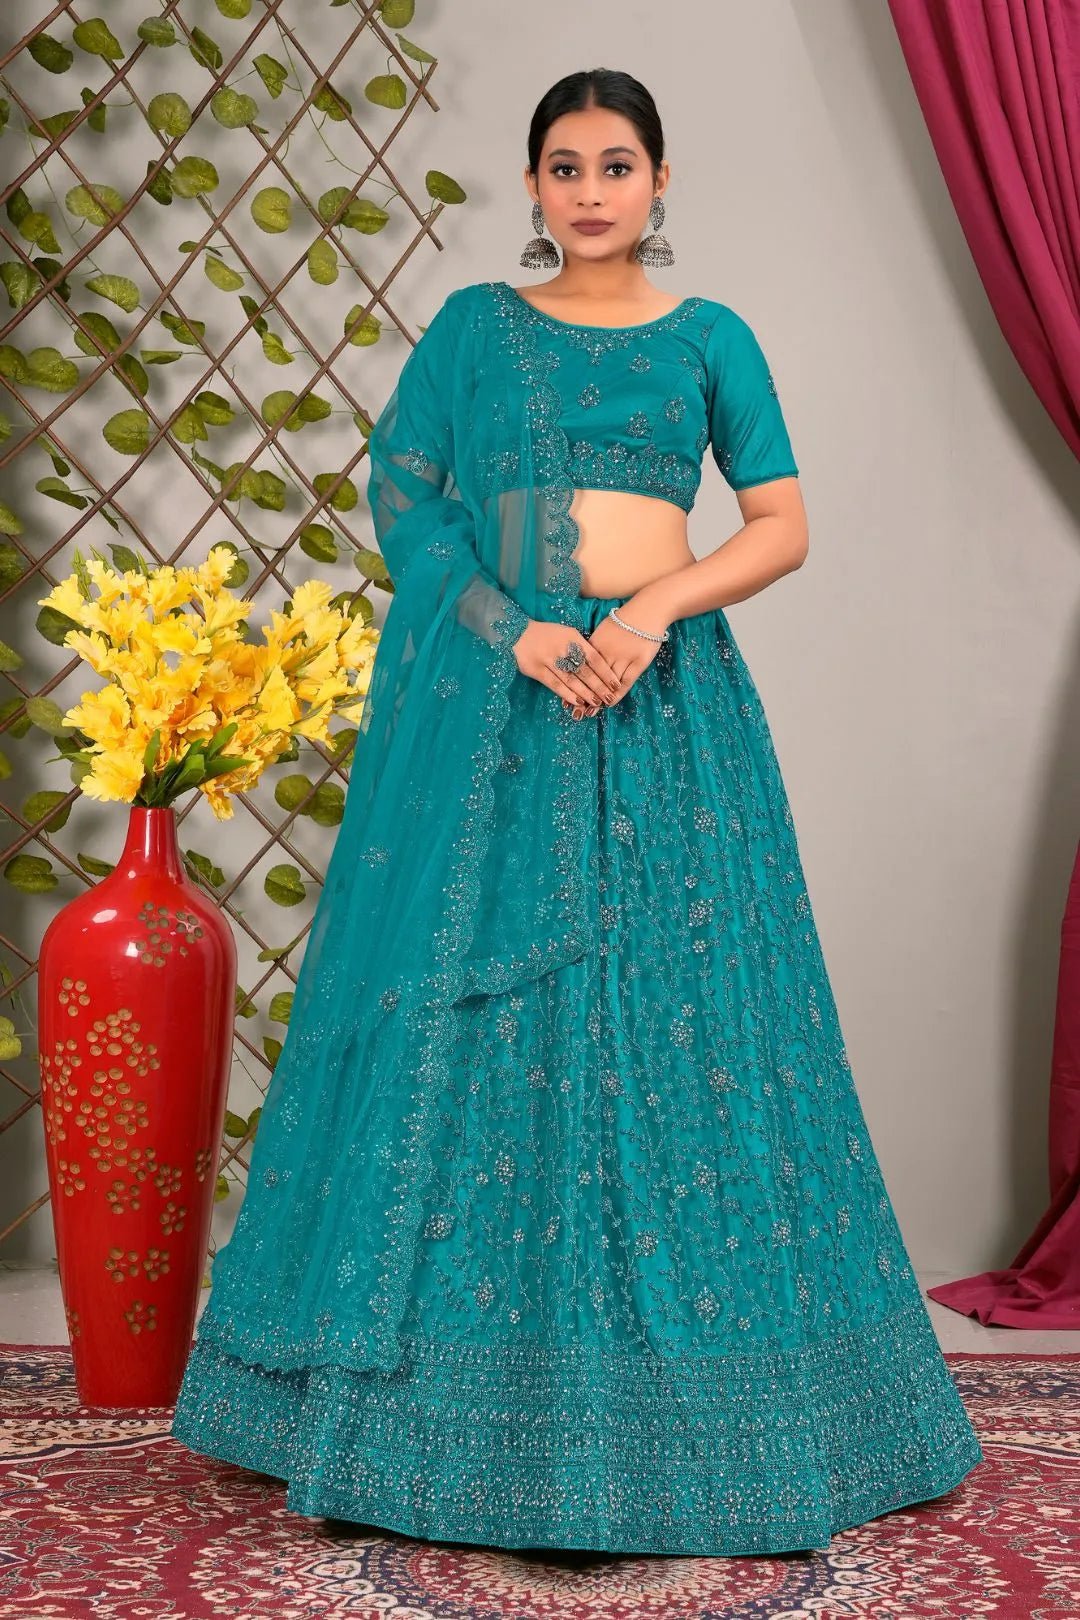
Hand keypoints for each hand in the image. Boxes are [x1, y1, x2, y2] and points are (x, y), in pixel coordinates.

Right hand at [512, 617, 621, 711]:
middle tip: (609, 698)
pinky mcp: (537, 670)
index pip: (594, 657)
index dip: (605, 672)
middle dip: (598, 686)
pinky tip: (578, 701)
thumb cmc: (549, 635)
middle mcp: (562, 648)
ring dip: (585, 693)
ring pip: (571, 679)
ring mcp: (548, 659)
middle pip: (584, 670)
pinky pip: (555, 684)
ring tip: (596, 702)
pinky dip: (567, 694)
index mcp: (572, 637)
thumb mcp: (568, 634)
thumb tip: (601, 666)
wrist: (518, 634)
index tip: (616, 684)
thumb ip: (582, 647)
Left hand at [562, 592, 673, 716]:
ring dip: (599, 698)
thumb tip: (580, 658)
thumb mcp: (604, 629)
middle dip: (583, 695)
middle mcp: (608, 652)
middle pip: (592, 677)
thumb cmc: (625, 619)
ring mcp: (624, 658)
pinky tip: (609, 703)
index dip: (573, 683)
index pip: (581, 667)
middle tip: (574, 712)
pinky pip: (625, 682)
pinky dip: (616, 694)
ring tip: (589, 712)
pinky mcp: (638, 663)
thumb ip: (594, 645)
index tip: (565, 698)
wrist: (647, 611)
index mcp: (596, 643)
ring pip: (608, 683)